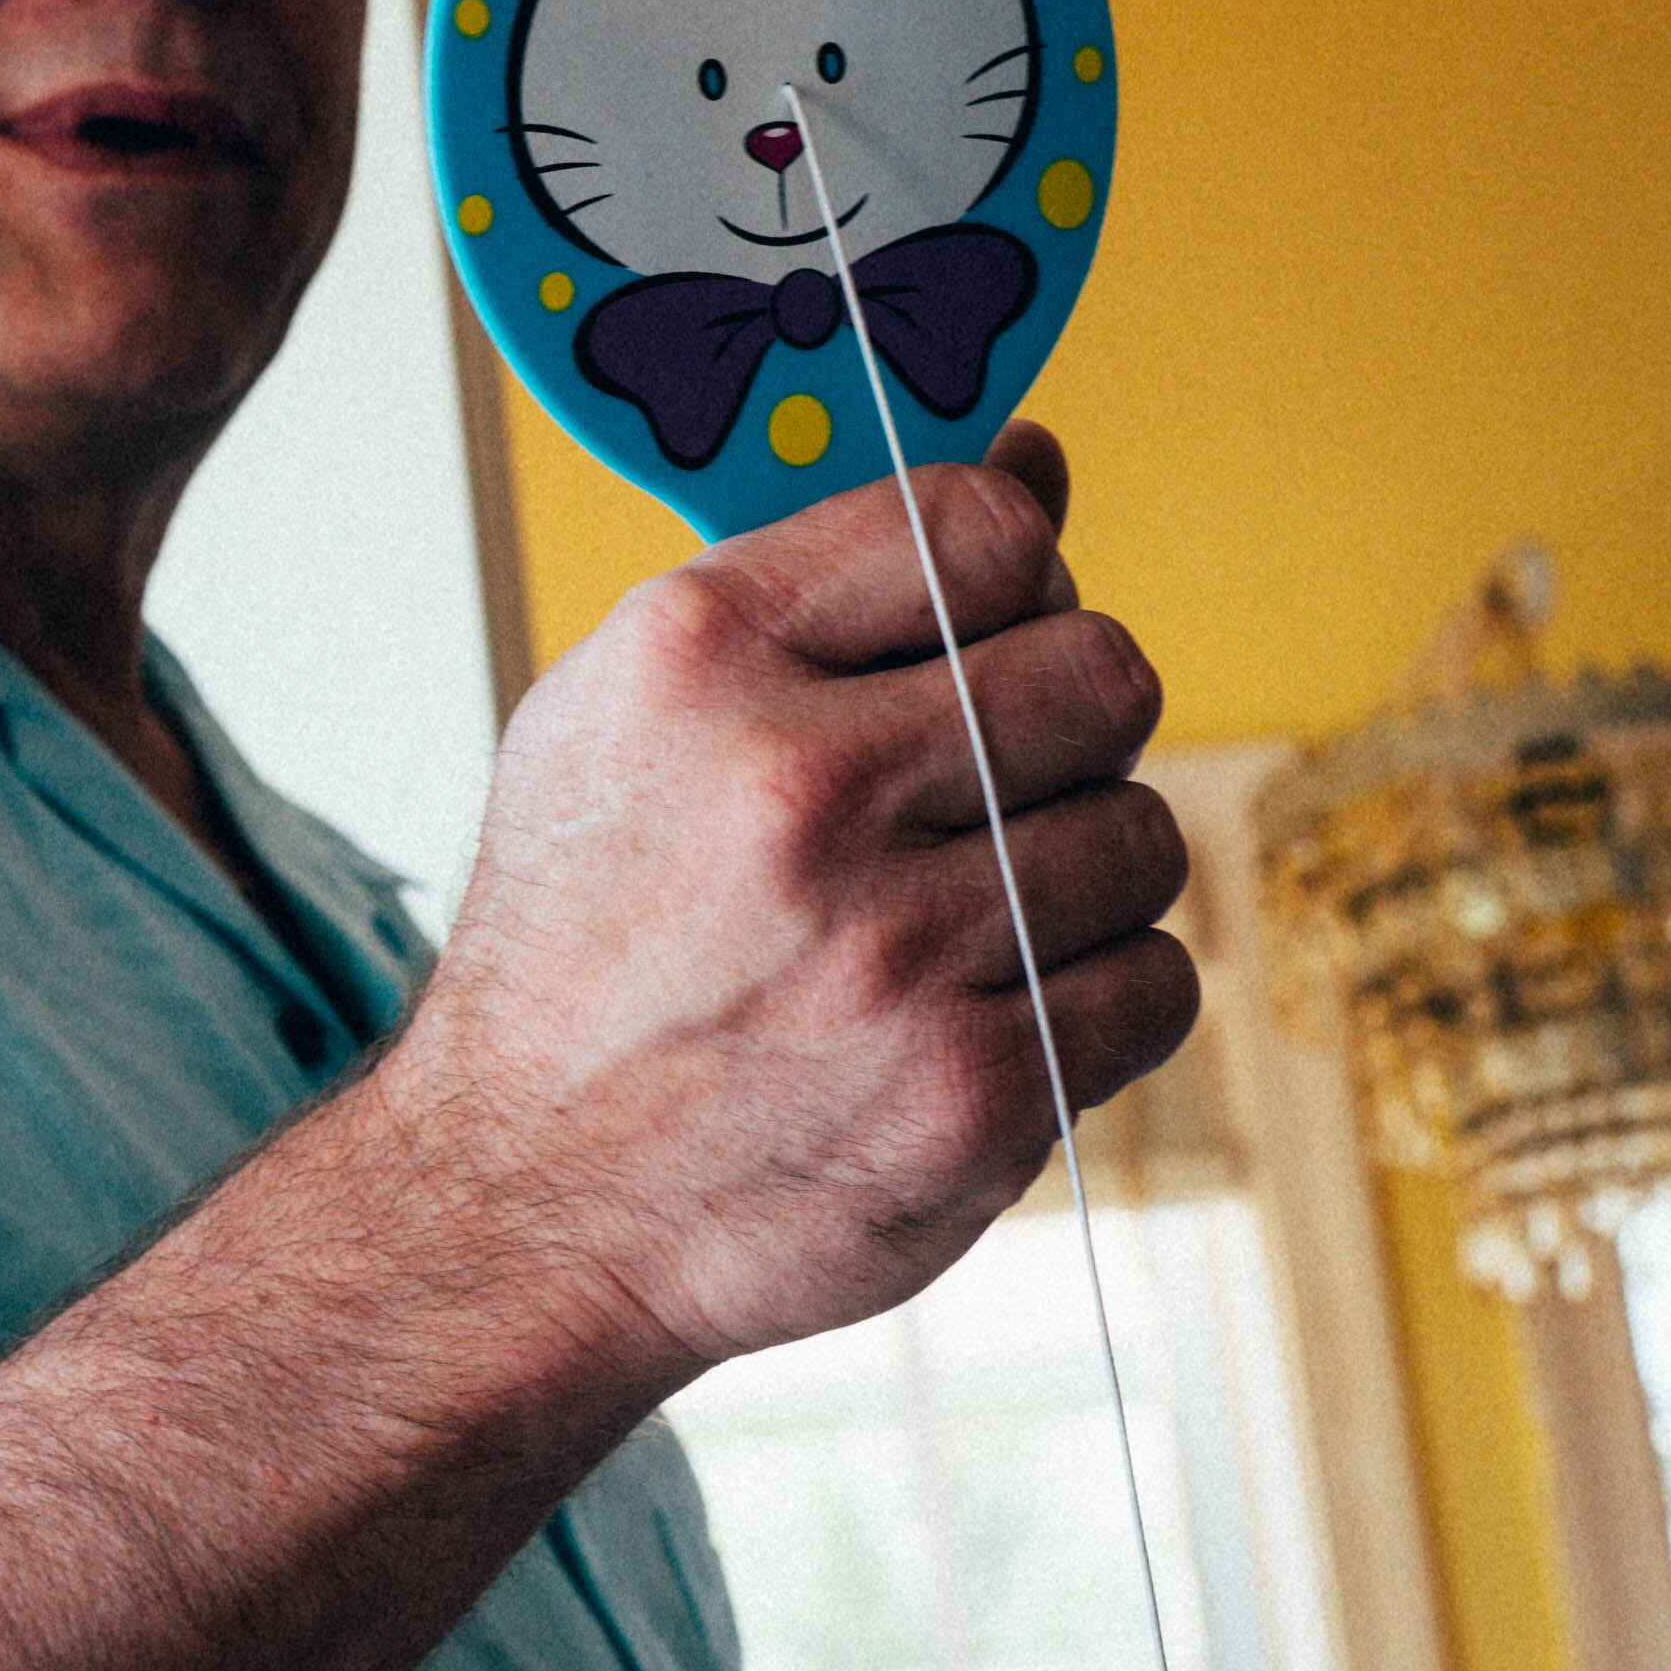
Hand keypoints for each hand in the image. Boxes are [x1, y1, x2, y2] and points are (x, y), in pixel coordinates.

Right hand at [370, 420, 1194, 1386]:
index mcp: (698, 658)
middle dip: (1070, 732)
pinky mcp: (967, 1093)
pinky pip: (1153, 984)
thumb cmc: (587, 948)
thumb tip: (1042, 466)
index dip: (1019, 580)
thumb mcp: (638, 721)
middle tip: (991, 798)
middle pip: (1103, 673)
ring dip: (1085, 880)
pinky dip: (1098, 1002)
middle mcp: (793, 788)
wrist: (517, 1204)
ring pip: (1144, 836)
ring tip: (974, 925)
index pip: (982, 525)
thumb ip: (836, 588)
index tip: (989, 643)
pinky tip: (992, 1014)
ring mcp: (888, 949)